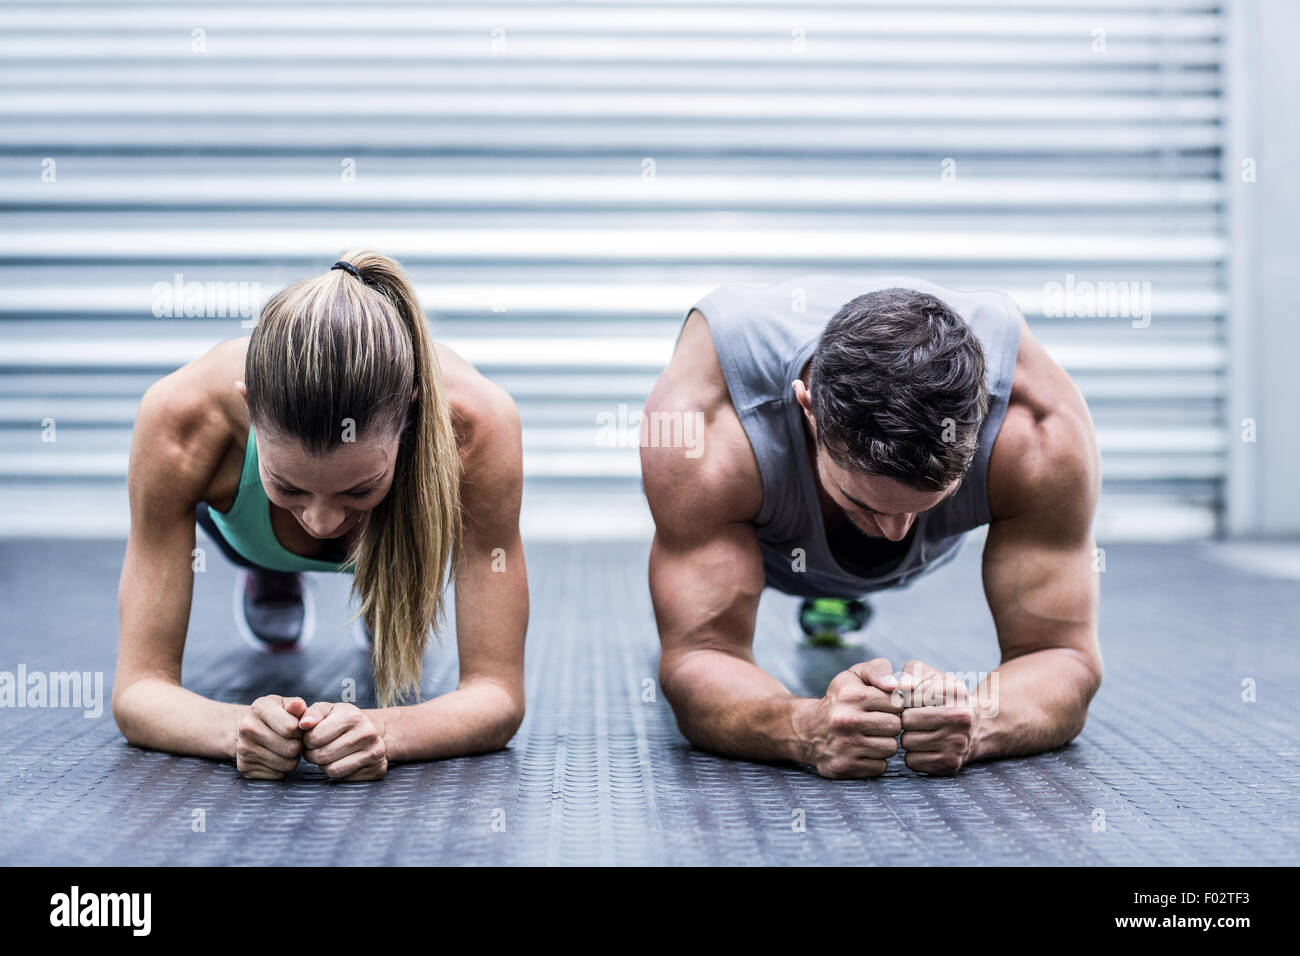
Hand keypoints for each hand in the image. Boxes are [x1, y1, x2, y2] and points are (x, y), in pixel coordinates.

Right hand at [235, 695, 306, 779]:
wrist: (247, 728)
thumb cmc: (273, 715)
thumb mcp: (285, 704)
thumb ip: (296, 705)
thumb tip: (298, 707)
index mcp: (259, 708)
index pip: (291, 728)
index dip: (301, 730)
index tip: (298, 727)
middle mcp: (247, 728)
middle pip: (291, 749)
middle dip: (299, 745)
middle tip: (295, 740)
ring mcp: (243, 750)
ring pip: (287, 764)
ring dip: (293, 758)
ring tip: (287, 747)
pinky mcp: (244, 767)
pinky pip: (277, 775)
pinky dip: (282, 768)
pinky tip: (276, 757)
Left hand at [298, 702, 387, 780]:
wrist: (371, 730)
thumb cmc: (342, 720)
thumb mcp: (327, 710)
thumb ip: (311, 713)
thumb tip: (303, 724)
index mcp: (353, 716)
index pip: (314, 738)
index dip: (307, 740)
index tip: (312, 737)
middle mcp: (368, 733)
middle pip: (322, 756)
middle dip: (313, 754)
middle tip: (317, 749)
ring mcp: (375, 752)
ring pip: (332, 770)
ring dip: (324, 765)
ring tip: (328, 754)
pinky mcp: (377, 769)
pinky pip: (344, 779)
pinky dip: (337, 772)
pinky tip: (341, 761)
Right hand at [795, 658, 901, 778]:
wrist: (807, 729)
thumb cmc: (839, 700)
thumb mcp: (853, 676)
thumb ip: (879, 669)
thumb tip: (897, 685)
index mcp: (851, 695)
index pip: (896, 703)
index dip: (892, 705)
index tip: (881, 706)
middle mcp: (846, 720)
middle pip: (895, 727)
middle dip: (889, 724)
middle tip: (876, 722)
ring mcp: (844, 746)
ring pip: (890, 748)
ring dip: (883, 743)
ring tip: (869, 736)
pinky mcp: (844, 766)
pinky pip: (880, 767)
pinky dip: (875, 760)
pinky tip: (862, 750)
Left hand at [896, 659, 977, 775]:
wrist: (976, 727)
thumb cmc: (944, 697)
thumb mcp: (932, 676)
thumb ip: (911, 672)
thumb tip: (900, 685)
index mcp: (955, 691)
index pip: (908, 698)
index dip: (907, 700)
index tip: (917, 701)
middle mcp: (960, 718)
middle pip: (906, 722)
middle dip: (906, 719)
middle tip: (917, 718)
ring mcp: (958, 744)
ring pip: (906, 743)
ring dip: (908, 737)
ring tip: (922, 731)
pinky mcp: (950, 764)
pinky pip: (912, 762)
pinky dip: (913, 754)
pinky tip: (926, 746)